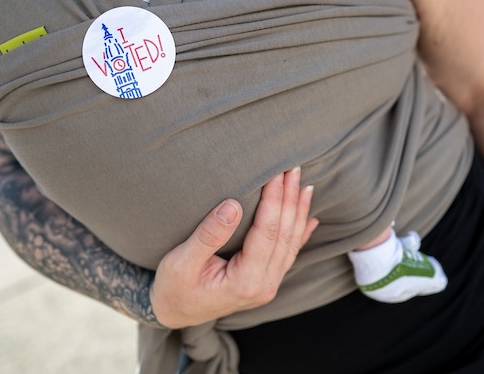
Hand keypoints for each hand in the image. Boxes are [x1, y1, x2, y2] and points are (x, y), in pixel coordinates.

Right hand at [150, 167, 317, 328]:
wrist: (174, 313)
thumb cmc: (173, 288)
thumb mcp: (181, 262)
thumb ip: (208, 235)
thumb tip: (233, 205)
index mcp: (246, 281)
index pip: (267, 232)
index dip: (274, 199)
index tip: (277, 172)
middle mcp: (264, 285)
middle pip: (284, 234)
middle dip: (290, 199)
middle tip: (294, 168)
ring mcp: (268, 285)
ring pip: (291, 243)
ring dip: (298, 212)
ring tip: (304, 185)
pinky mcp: (266, 282)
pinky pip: (288, 254)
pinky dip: (300, 234)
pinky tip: (310, 219)